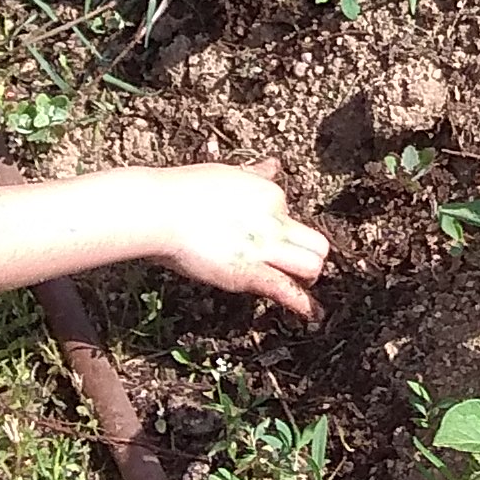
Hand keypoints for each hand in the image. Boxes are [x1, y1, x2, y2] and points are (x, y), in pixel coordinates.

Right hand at [139, 164, 332, 319]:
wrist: (162, 209)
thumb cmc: (183, 191)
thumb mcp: (227, 175)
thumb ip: (254, 174)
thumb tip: (273, 165)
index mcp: (269, 195)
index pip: (290, 215)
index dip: (281, 228)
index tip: (267, 238)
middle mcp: (274, 221)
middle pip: (316, 243)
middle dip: (312, 256)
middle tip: (297, 266)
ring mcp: (264, 247)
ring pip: (311, 266)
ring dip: (308, 278)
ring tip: (300, 285)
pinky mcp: (249, 272)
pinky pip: (286, 289)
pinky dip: (302, 304)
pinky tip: (312, 314)